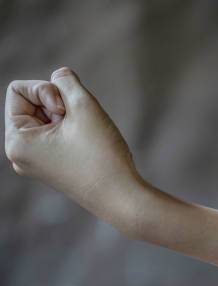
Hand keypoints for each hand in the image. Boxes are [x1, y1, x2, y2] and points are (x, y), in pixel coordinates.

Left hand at [4, 67, 141, 216]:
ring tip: (87, 135)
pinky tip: (90, 145)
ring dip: (69, 118)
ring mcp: (36, 163)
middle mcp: (20, 154)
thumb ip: (67, 82)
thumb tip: (60, 76)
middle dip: (58, 105)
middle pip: (31, 105)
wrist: (122, 197)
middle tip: (80, 123)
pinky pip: (56, 136)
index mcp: (16, 141)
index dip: (47, 90)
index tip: (67, 111)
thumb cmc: (101, 156)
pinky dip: (73, 131)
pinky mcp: (53, 169)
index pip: (18, 90)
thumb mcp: (84, 107)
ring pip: (47, 120)